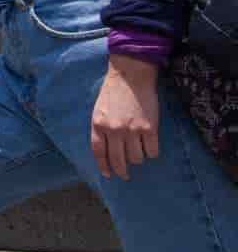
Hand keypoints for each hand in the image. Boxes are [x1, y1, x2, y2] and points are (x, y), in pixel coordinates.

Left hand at [92, 55, 161, 179]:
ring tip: (138, 153)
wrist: (131, 76)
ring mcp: (132, 130)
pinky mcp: (150, 128)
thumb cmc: (113, 92)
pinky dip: (151, 153)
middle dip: (122, 171)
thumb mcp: (99, 110)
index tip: (108, 175)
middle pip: (118, 160)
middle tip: (125, 175)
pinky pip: (152, 152)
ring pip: (136, 158)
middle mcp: (114, 130)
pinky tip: (149, 147)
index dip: (104, 166)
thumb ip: (101, 128)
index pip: (99, 152)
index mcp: (98, 124)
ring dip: (138, 159)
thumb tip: (107, 150)